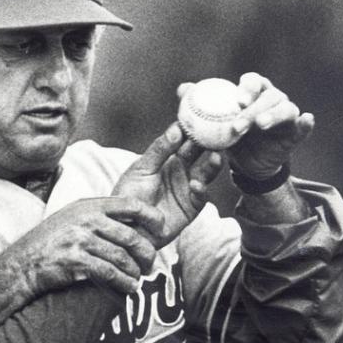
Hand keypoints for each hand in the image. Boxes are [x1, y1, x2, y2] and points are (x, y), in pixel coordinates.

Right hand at [8, 194, 169, 296]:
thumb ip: (98, 217)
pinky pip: (110, 273)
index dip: (151, 217)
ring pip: (122, 257)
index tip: (161, 229)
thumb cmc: (50, 244)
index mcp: (88, 206)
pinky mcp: (76, 262)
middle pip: (131, 236)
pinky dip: (124, 282)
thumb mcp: (72, 219)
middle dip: (146, 253)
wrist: (22, 264)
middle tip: (150, 264)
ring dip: (135, 272)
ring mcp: (80, 240)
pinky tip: (128, 288)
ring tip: (138, 279)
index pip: (130, 205)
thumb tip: (132, 224)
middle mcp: (85, 220)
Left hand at [111, 122, 223, 242]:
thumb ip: (159, 150)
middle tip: (217, 132)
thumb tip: (176, 129)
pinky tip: (196, 184)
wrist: (125, 226)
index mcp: (169, 157)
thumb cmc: (129, 195)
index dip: (194, 128)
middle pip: (200, 153)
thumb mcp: (141, 169)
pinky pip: (201, 197)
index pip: (186, 139)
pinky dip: (201, 190)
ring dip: (212, 165)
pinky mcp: (191, 207)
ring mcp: (188, 188)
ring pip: (206, 173)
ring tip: (216, 156)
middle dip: (209, 142)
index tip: (202, 115)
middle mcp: (183, 170)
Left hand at [178, 72, 314, 179]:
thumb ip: (201, 107)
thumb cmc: (230, 136)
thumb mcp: (214, 124)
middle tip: (238, 125)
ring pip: (285, 109)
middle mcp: (272, 99)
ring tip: (261, 125)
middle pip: (268, 96)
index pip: (253, 81)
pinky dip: (305, 123)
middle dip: (253, 110)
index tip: (236, 100)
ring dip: (273, 116)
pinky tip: (307, 120)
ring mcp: (286, 115)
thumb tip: (182, 89)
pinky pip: (302, 128)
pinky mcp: (294, 133)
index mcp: (253, 93)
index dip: (247, 88)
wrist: (245, 163)